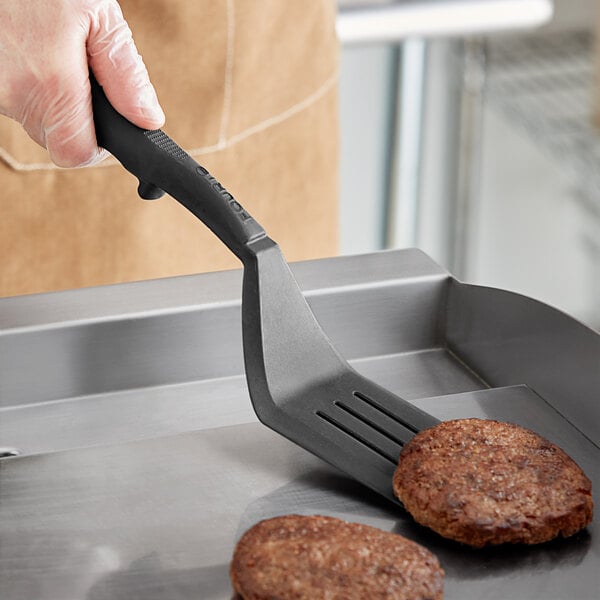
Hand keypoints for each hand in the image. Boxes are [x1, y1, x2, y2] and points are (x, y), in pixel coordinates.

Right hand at [0, 0, 164, 166]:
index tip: (106, 126)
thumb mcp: (99, 16)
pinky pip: (13, 98)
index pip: (75, 154)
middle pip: (55, 140)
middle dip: (76, 119)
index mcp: (51, 83)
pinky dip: (29, 84)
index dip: (96, 147)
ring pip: (33, 119)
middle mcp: (14, 93)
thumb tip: (147, 119)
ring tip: (54, 54)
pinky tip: (34, 52)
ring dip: (51, 99)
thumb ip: (126, 75)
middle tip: (83, 77)